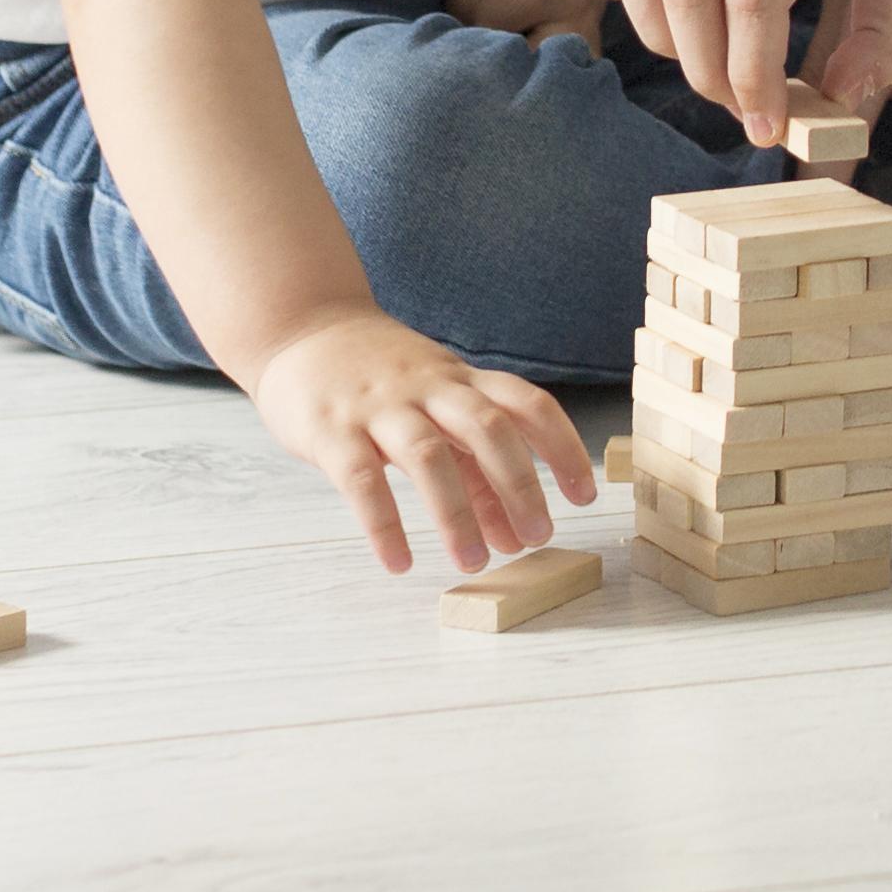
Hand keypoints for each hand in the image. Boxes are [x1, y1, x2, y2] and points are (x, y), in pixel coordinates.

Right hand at [249, 307, 595, 574]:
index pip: (528, 404)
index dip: (562, 445)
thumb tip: (511, 531)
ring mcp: (381, 406)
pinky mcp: (332, 430)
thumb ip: (471, 464)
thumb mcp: (435, 405)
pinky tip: (400, 563)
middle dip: (520, 483)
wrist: (305, 327)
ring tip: (474, 564)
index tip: (586, 493)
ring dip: (456, 513)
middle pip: (487, 427)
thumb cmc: (382, 377)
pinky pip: (361, 479)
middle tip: (540, 536)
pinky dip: (384, 524)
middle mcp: (430, 387)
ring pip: (428, 455)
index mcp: (462, 379)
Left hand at [443, 0, 618, 52]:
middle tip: (478, 18)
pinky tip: (525, 49)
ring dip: (519, 66)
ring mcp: (582, 30)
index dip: (462, 0)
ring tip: (498, 38)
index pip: (488, 18)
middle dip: (489, 51)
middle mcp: (571, 16)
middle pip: (519, 63)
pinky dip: (544, 66)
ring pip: (549, 78)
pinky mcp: (587, 32)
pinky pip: (568, 68)